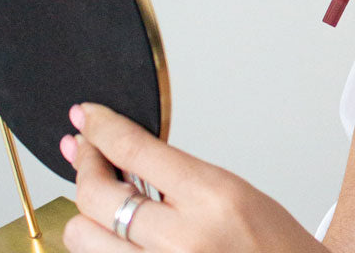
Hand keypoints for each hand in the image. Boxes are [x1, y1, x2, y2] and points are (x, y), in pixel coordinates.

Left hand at [60, 103, 325, 251]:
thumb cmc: (273, 244)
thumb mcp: (235, 191)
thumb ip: (179, 176)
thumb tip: (124, 155)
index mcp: (212, 196)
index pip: (136, 151)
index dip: (102, 128)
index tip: (86, 115)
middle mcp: (182, 239)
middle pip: (97, 195)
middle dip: (84, 164)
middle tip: (84, 150)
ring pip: (82, 237)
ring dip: (87, 213)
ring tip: (104, 200)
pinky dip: (100, 244)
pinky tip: (113, 230)